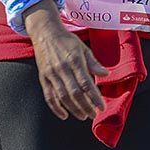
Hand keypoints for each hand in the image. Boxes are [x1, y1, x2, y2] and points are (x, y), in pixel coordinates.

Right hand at [26, 1, 107, 121]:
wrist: (45, 33)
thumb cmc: (66, 41)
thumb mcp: (83, 48)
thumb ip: (94, 63)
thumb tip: (106, 74)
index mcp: (74, 61)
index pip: (86, 84)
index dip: (94, 97)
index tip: (101, 107)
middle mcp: (62, 68)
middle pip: (75, 93)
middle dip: (86, 107)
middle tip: (93, 114)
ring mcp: (51, 74)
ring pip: (62, 97)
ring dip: (73, 109)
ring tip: (82, 116)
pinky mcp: (43, 77)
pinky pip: (49, 96)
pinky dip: (56, 108)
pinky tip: (64, 115)